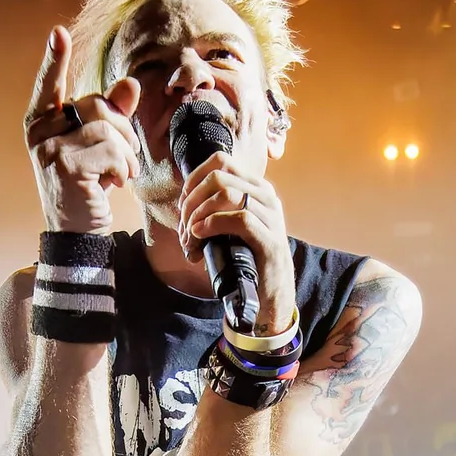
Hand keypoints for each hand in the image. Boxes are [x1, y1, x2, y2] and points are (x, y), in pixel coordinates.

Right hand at [24, 26, 143, 233]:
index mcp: (41, 122)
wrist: (76, 232)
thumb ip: (112, 114)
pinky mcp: (66, 167)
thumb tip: (130, 84)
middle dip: (121, 130)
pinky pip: (111, 151)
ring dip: (125, 154)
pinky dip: (122, 167)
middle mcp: (40, 132)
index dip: (54, 60)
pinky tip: (113, 183)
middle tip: (120, 159)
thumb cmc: (87, 184)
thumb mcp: (98, 146)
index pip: (49, 86)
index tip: (58, 32)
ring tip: (117, 174)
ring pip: (109, 130)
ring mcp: (50, 149)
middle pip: (97, 105)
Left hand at [178, 152, 297, 333]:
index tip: (183, 205)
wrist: (270, 294)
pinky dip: (212, 225)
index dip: (193, 180)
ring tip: (190, 240)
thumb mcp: (231, 226)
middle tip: (184, 229)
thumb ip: (216, 207)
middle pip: (218, 177)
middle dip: (192, 202)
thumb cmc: (246, 259)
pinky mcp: (270, 240)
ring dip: (198, 216)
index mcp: (256, 188)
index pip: (220, 161)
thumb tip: (185, 201)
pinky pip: (239, 218)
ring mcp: (271, 217)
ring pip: (226, 195)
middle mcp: (267, 197)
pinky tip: (201, 237)